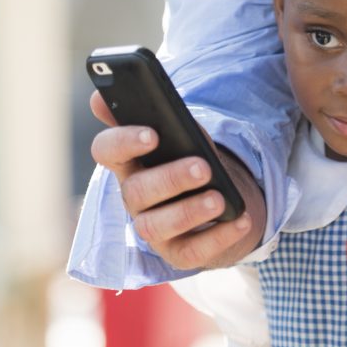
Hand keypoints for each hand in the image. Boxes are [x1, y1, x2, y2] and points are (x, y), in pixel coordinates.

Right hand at [90, 92, 264, 269]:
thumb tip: (119, 92)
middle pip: (136, 191)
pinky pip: (193, 251)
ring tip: (219, 198)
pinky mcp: (178, 253)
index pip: (106, 151)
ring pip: (156, 226)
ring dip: (189, 211)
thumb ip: (160, 113)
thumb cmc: (192, 159)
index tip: (151, 133)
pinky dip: (219, 237)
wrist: (222, 200)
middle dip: (169, 178)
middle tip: (203, 166)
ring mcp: (153, 229)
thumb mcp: (183, 134)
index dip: (123, 142)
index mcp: (129, 162)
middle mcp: (133, 198)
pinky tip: (240, 219)